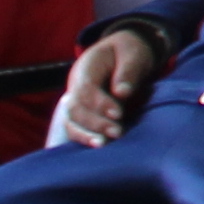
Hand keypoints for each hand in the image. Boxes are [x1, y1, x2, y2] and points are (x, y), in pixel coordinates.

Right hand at [53, 24, 164, 146]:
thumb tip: (122, 93)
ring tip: (103, 145)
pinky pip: (76, 131)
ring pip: (70, 123)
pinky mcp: (83, 116)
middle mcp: (76, 88)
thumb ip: (128, 71)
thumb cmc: (129, 54)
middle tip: (117, 132)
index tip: (119, 114)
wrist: (123, 54)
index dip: (100, 103)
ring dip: (85, 135)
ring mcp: (77, 103)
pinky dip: (84, 140)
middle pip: (75, 109)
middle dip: (94, 123)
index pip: (86, 89)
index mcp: (86, 68)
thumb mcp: (133, 54)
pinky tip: (97, 149)